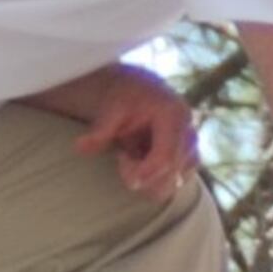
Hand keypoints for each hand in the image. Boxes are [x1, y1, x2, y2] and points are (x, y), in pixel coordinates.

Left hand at [68, 66, 198, 200]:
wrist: (138, 89)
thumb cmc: (125, 97)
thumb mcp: (110, 109)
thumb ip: (99, 130)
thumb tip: (79, 147)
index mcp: (173, 115)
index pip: (166, 157)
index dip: (146, 173)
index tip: (128, 181)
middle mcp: (189, 132)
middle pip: (171, 174)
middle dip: (143, 174)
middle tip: (122, 157)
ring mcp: (192, 147)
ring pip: (174, 182)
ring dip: (149, 178)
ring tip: (132, 157)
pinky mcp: (189, 158)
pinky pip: (173, 182)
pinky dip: (155, 178)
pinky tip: (141, 161)